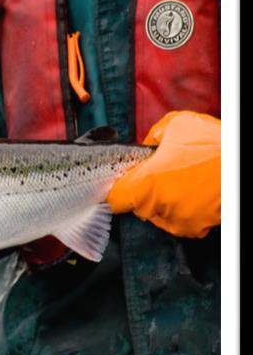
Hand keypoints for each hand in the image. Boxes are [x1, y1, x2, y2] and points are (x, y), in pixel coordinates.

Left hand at [107, 111, 220, 237]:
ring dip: (162, 203)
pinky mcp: (195, 229)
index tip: (124, 182)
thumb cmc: (213, 142)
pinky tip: (192, 195)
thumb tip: (144, 148)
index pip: (115, 199)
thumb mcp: (176, 125)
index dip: (118, 189)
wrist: (242, 165)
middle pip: (136, 207)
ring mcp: (178, 220)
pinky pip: (177, 223)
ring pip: (156, 215)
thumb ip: (151, 138)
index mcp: (147, 182)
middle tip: (161, 176)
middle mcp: (159, 205)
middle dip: (143, 192)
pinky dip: (180, 212)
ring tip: (181, 183)